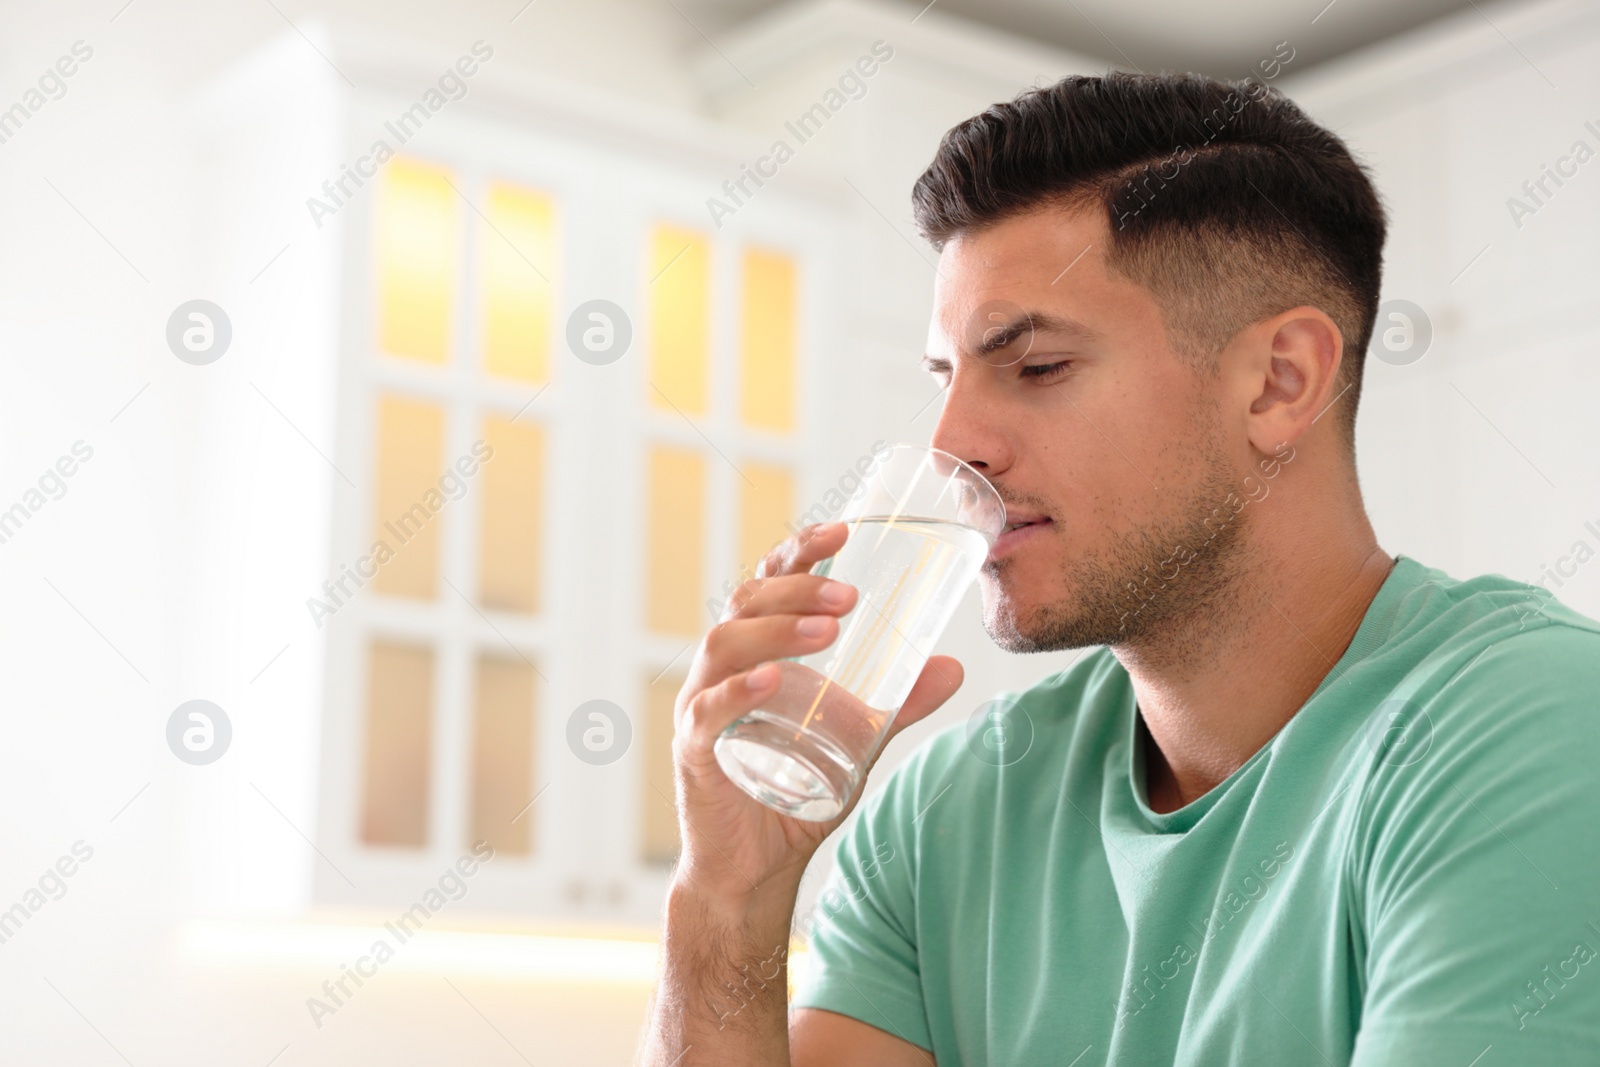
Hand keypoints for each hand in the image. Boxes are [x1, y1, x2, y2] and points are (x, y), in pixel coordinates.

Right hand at [669, 521, 965, 903]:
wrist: (755, 870)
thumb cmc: (794, 793)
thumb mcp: (857, 741)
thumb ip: (897, 705)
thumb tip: (951, 667)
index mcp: (755, 654)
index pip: (767, 584)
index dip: (797, 552)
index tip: (841, 530)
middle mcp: (722, 670)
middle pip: (745, 604)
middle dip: (797, 588)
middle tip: (850, 595)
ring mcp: (702, 707)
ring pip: (723, 645)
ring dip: (777, 630)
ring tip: (827, 630)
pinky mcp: (694, 752)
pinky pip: (708, 710)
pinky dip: (738, 690)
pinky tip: (772, 680)